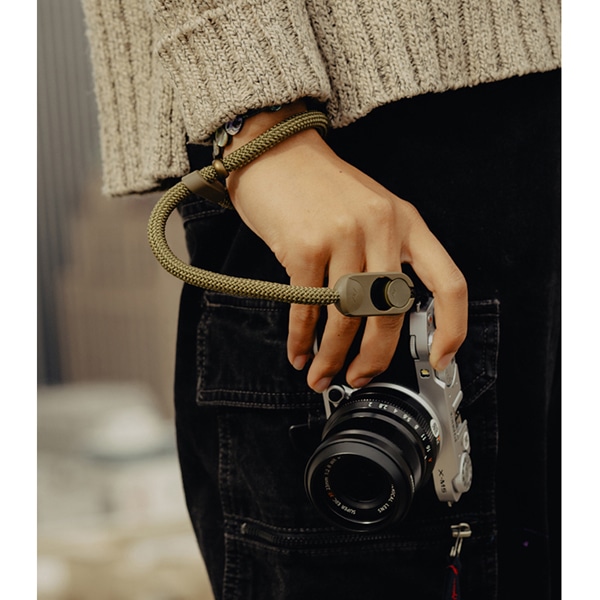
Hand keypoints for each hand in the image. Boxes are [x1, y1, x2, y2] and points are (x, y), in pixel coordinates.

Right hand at [225, 109, 467, 392]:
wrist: (274, 150)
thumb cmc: (320, 187)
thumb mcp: (369, 212)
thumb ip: (382, 258)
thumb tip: (379, 319)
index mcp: (406, 222)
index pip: (448, 283)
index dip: (451, 329)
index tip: (440, 359)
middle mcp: (381, 227)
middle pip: (390, 313)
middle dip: (373, 359)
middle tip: (358, 377)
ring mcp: (343, 235)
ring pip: (346, 317)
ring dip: (331, 356)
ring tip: (320, 374)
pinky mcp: (305, 245)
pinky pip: (308, 308)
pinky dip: (301, 338)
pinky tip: (299, 352)